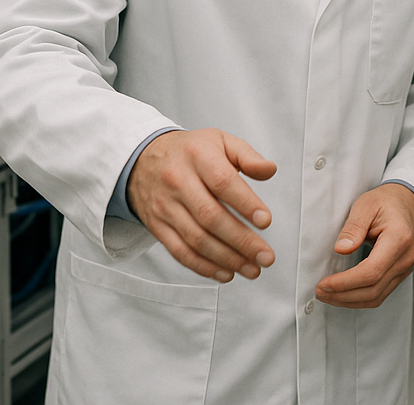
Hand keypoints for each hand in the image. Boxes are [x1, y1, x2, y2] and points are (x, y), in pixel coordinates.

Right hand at [127, 129, 276, 282]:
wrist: (143, 159)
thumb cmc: (190, 151)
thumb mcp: (221, 141)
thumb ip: (247, 156)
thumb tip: (269, 170)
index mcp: (198, 156)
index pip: (223, 182)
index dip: (246, 204)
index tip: (265, 221)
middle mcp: (178, 181)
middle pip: (211, 216)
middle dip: (242, 241)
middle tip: (265, 256)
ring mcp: (166, 205)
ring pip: (196, 239)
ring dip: (227, 258)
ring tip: (251, 268)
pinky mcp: (157, 225)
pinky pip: (180, 251)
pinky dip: (204, 266)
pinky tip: (225, 272)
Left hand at [314, 183, 413, 308]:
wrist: (408, 204)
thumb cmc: (386, 202)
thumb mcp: (366, 204)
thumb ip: (354, 226)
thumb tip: (341, 249)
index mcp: (398, 239)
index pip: (371, 272)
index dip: (345, 283)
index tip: (324, 283)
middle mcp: (405, 259)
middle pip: (373, 290)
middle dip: (343, 296)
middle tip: (320, 292)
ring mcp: (404, 269)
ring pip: (376, 297)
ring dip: (349, 301)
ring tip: (327, 295)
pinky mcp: (399, 275)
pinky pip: (379, 294)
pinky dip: (358, 299)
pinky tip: (343, 294)